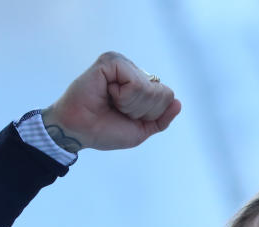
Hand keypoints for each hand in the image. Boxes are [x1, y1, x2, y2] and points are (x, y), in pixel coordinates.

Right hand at [41, 51, 181, 151]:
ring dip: (131, 105)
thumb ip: (161, 118)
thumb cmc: (104, 130)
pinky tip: (107, 94)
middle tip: (117, 110)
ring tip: (111, 103)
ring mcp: (121, 64)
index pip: (167, 96)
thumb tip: (178, 103)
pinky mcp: (110, 61)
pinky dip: (123, 97)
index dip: (150, 114)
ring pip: (148, 88)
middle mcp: (132, 70)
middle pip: (160, 93)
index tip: (126, 116)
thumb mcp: (141, 129)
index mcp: (140, 83)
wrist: (80, 132)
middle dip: (142, 111)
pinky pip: (134, 82)